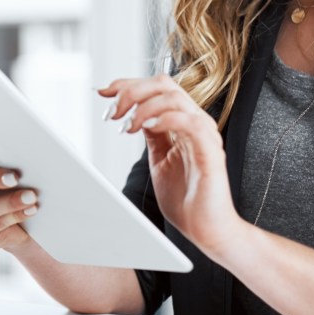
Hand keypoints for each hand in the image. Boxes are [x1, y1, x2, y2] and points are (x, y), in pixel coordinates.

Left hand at [100, 76, 239, 254]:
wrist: (208, 230)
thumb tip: (132, 115)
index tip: (103, 93)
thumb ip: (151, 135)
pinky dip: (165, 119)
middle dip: (132, 91)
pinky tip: (147, 128)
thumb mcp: (159, 160)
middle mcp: (195, 122)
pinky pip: (190, 122)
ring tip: (126, 126)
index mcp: (183, 122)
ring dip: (143, 107)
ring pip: (174, 98)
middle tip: (112, 112)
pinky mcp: (210, 151)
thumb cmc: (187, 199)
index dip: (128, 85)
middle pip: (164, 84)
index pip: (156, 88)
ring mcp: (204, 134)